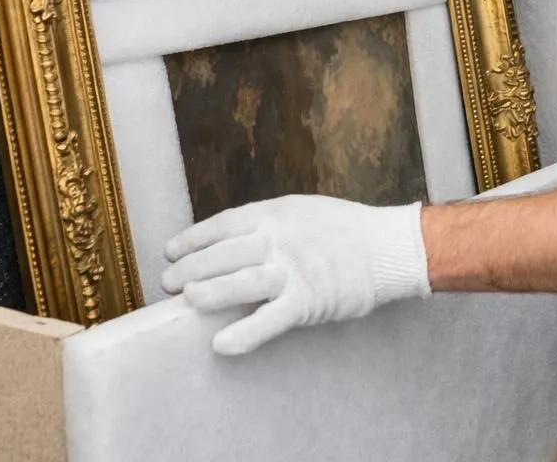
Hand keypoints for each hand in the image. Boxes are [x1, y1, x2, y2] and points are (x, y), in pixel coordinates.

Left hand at [160, 195, 430, 354]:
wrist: (387, 248)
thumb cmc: (346, 230)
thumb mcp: (304, 212)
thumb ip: (270, 225)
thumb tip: (230, 244)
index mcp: (277, 214)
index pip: (224, 224)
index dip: (194, 239)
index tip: (171, 250)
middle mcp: (280, 239)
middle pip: (224, 253)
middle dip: (192, 267)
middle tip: (169, 281)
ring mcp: (293, 270)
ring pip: (240, 282)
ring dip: (209, 292)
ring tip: (187, 300)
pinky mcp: (307, 300)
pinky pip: (269, 320)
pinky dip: (244, 333)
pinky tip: (222, 343)